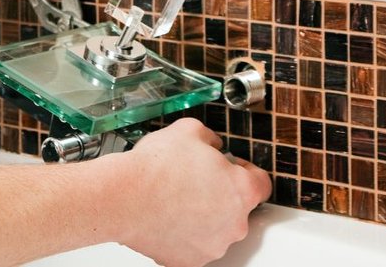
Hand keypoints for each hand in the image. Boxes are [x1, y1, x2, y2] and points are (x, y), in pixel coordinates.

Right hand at [112, 119, 270, 266]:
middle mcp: (234, 224)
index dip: (246, 171)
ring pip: (216, 229)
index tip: (232, 168)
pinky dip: (183, 234)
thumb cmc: (156, 167)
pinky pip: (193, 245)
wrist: (124, 197)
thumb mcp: (190, 131)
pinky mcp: (189, 261)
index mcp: (242, 191)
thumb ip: (211, 139)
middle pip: (237, 208)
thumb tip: (211, 145)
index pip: (261, 183)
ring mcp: (212, 246)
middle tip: (195, 180)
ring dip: (203, 216)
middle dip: (221, 194)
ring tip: (177, 198)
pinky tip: (167, 216)